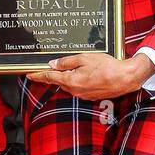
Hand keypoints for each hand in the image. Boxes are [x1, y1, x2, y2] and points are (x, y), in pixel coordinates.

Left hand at [28, 51, 153, 100]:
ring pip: (69, 84)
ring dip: (68, 77)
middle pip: (59, 81)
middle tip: (52, 66)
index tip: (29, 74)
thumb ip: (67, 62)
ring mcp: (82, 95)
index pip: (49, 77)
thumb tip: (53, 64)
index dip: (38, 75)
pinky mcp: (90, 96)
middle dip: (55, 74)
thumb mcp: (85, 58)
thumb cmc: (107, 66)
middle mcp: (74, 90)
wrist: (125, 79)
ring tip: (76, 67)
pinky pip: (79, 87)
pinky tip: (87, 74)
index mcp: (71, 80)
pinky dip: (78, 81)